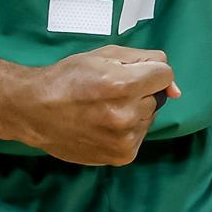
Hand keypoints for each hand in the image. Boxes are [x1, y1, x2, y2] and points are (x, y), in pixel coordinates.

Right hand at [0, 45, 178, 164]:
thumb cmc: (69, 77)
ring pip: (148, 118)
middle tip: (109, 92)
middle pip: (156, 97)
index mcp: (123, 85)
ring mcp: (124, 139)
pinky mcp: (122, 157)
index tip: (129, 74)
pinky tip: (103, 124)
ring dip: (134, 112)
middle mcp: (127, 115)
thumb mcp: (105, 54)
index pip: (164, 74)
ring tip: (103, 109)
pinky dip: (127, 130)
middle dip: (140, 92)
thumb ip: (146, 61)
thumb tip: (175, 88)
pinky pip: (139, 136)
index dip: (148, 71)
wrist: (35, 111)